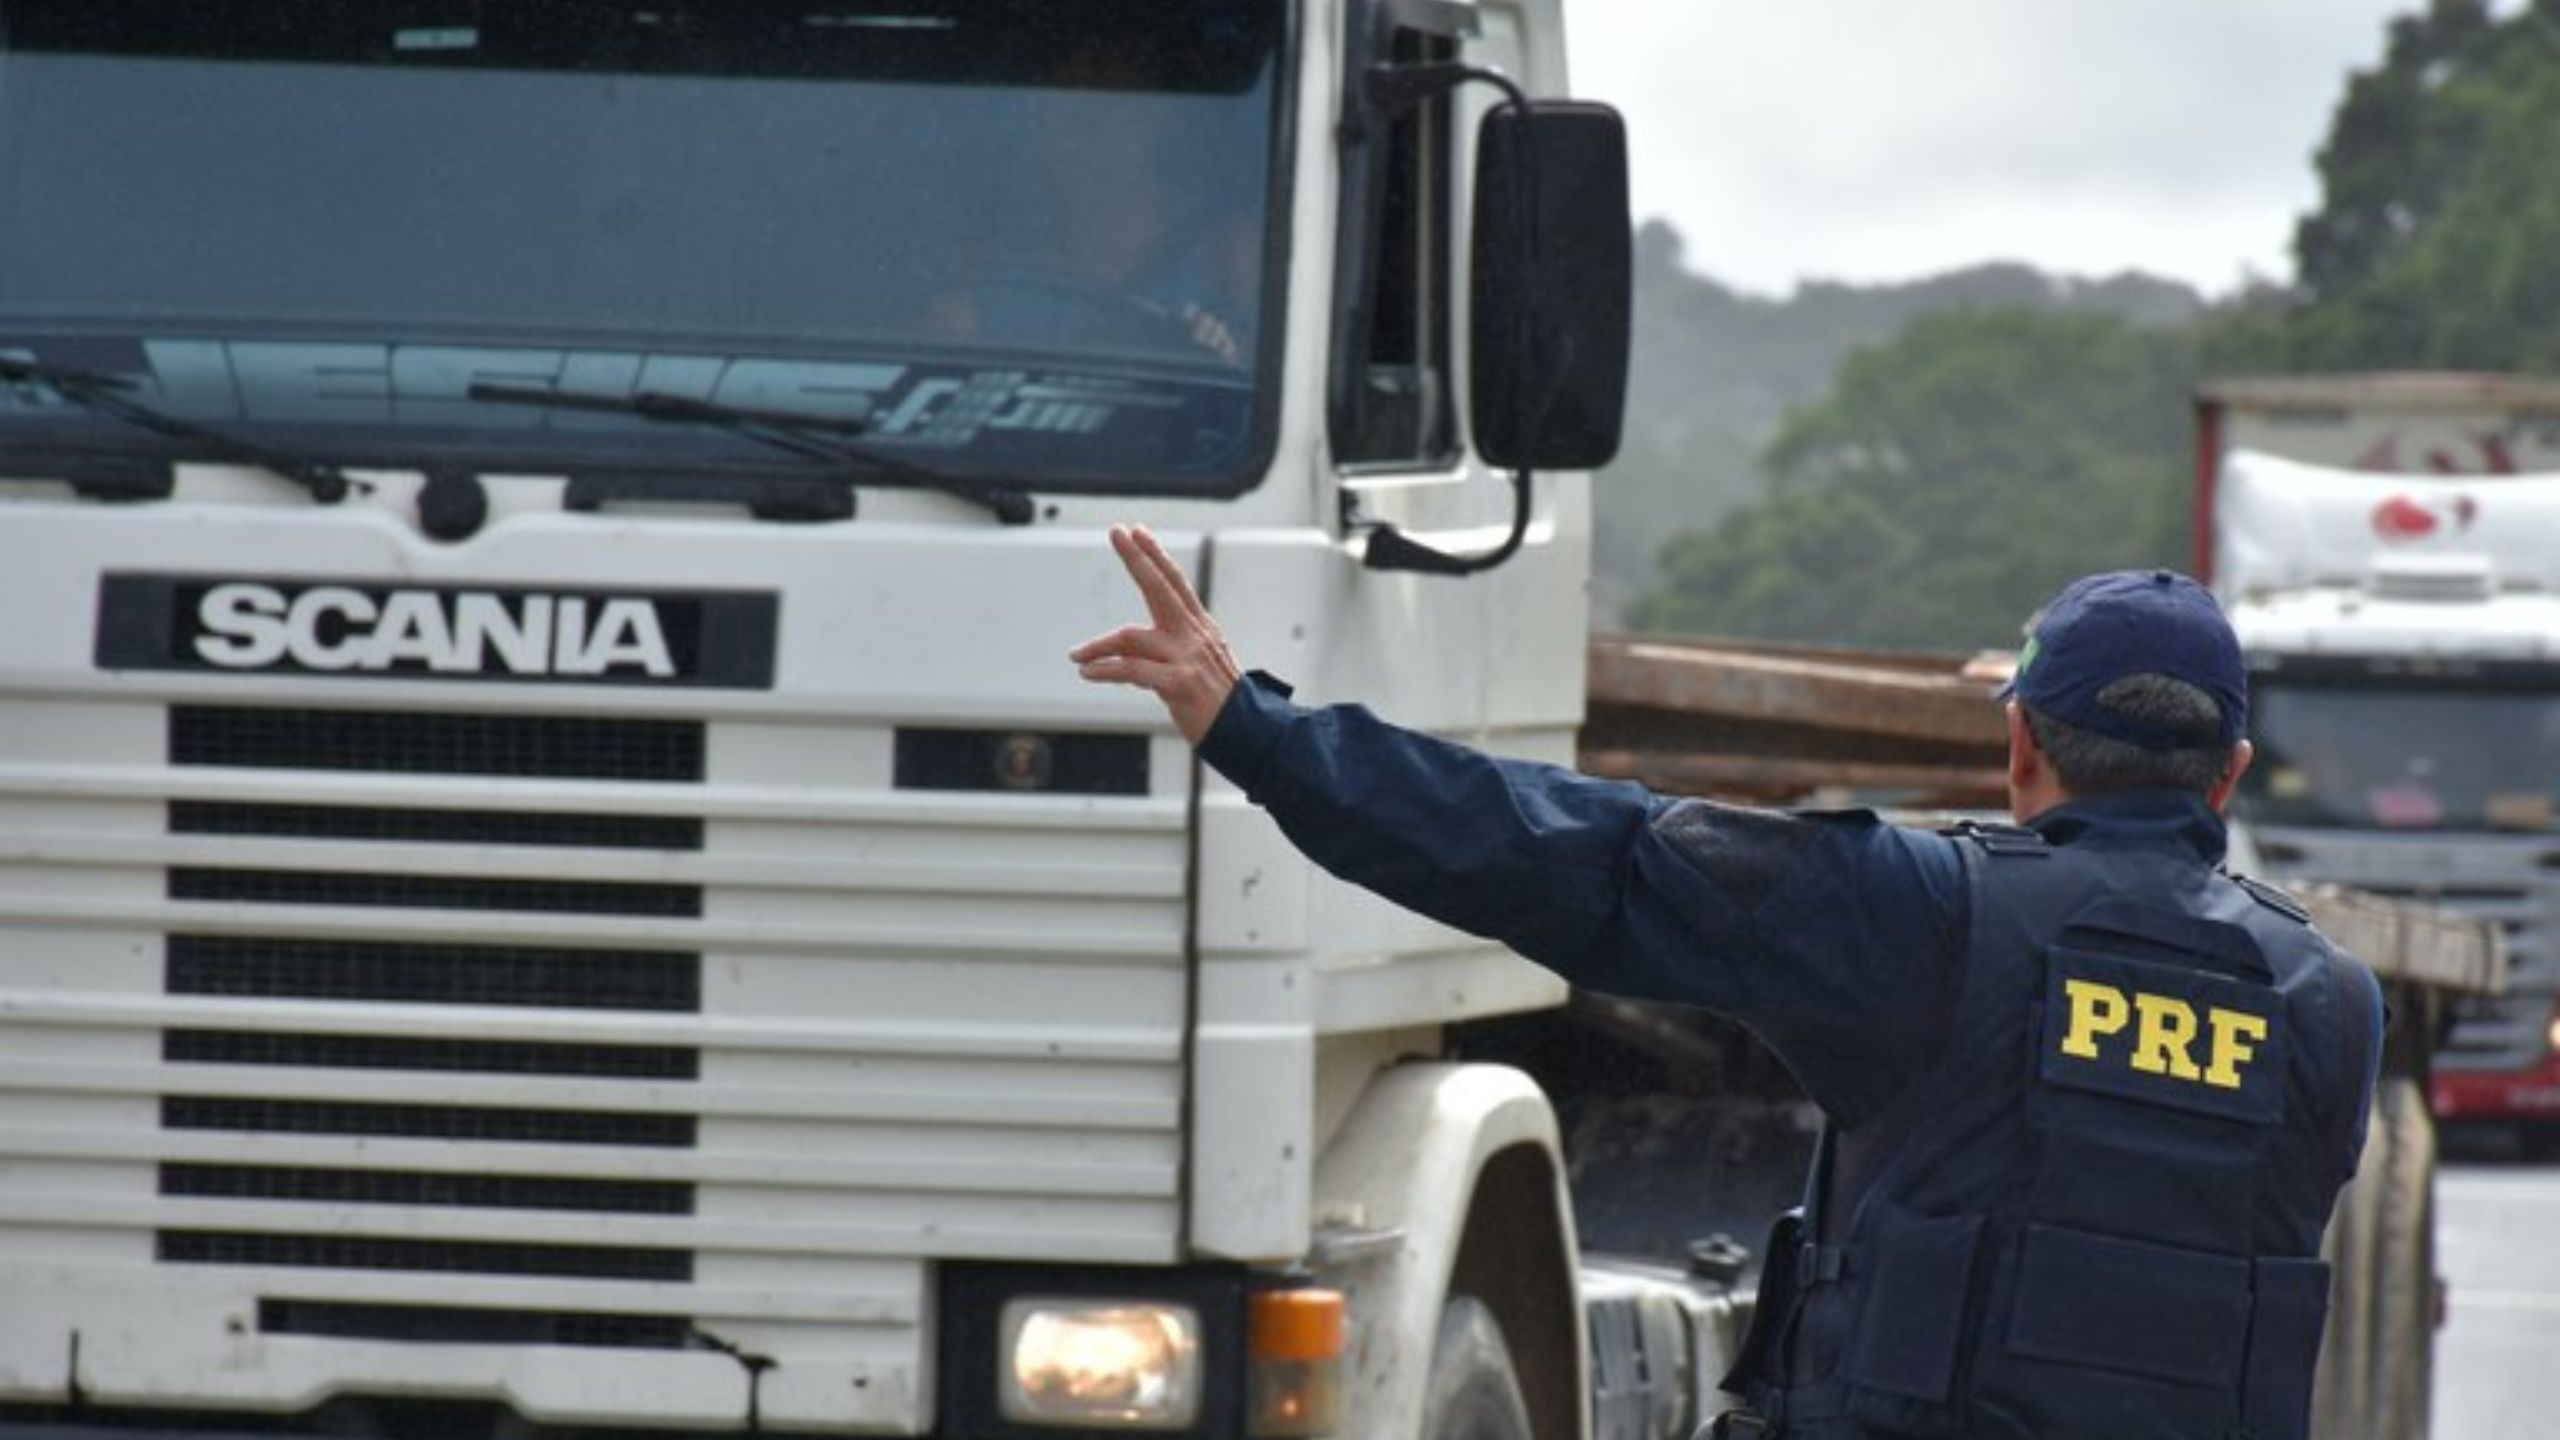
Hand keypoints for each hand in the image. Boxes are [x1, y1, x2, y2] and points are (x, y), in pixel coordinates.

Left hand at [1071, 524, 1242, 743]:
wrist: (1245, 732)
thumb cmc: (1218, 700)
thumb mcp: (1200, 661)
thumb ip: (1171, 645)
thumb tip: (1130, 645)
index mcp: (1199, 627)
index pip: (1175, 582)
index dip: (1155, 555)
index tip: (1137, 531)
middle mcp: (1193, 635)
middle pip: (1160, 586)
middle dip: (1136, 558)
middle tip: (1117, 533)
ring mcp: (1185, 657)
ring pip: (1132, 637)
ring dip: (1098, 645)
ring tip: (1077, 655)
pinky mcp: (1177, 683)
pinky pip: (1130, 670)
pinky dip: (1104, 670)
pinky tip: (1088, 672)